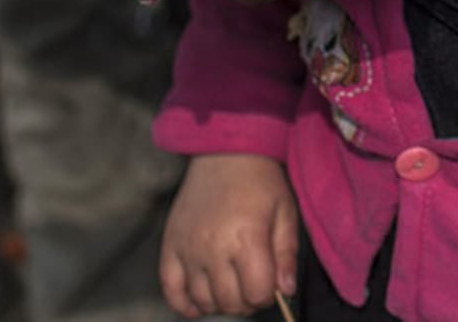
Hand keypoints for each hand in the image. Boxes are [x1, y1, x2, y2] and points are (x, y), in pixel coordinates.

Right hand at [160, 154, 299, 318]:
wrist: (225, 153)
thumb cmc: (261, 182)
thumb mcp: (285, 212)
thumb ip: (286, 254)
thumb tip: (286, 291)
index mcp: (246, 238)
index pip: (257, 293)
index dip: (268, 294)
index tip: (271, 283)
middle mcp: (212, 247)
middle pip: (230, 302)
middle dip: (247, 301)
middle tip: (252, 285)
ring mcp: (188, 248)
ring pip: (203, 300)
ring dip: (221, 303)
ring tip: (231, 287)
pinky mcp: (170, 246)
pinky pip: (171, 290)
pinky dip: (185, 305)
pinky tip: (201, 302)